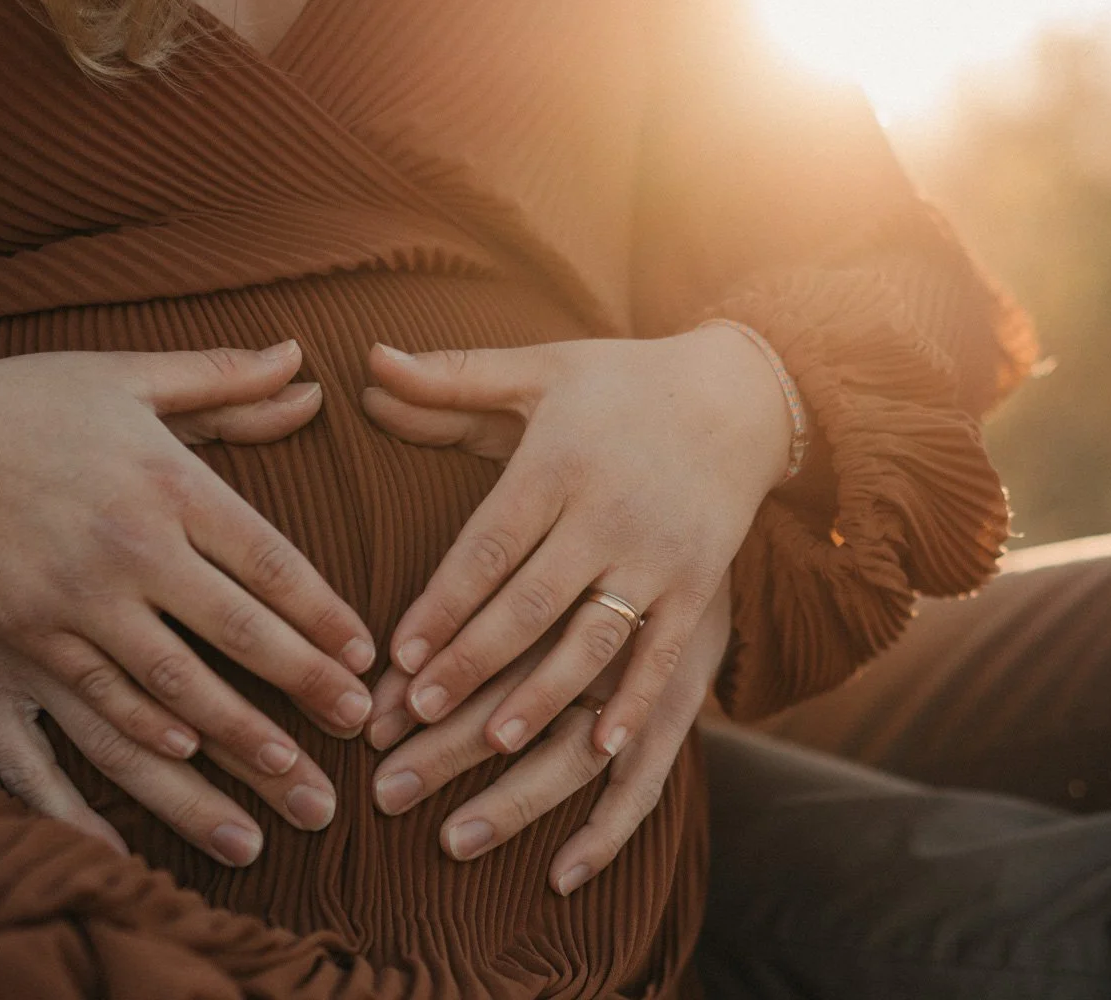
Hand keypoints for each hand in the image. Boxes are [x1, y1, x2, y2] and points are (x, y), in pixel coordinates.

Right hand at [0, 342, 372, 863]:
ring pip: (176, 679)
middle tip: (360, 722)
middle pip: (238, 628)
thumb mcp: (125, 375)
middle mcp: (131, 541)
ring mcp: (75, 595)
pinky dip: (146, 726)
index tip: (366, 650)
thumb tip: (304, 364)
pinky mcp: (24, 633)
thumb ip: (222, 379)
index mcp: (166, 477)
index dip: (324, 610)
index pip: (269, 556)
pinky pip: (98, 692)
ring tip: (292, 774)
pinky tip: (187, 752)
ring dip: (241, 733)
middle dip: (307, 682)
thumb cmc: (20, 401)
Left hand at [359, 327, 785, 764]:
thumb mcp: (538, 370)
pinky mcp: (699, 587)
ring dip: (543, 695)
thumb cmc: (620, 383)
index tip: (398, 654)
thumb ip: (452, 378)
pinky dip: (635, 704)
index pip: (489, 545)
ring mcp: (660, 556)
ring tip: (493, 742)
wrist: (740, 396)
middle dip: (473, 662)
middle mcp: (610, 514)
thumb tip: (370, 361)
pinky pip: (664, 655)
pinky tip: (598, 750)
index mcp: (559, 462)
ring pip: (594, 639)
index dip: (443, 603)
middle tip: (417, 714)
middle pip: (531, 603)